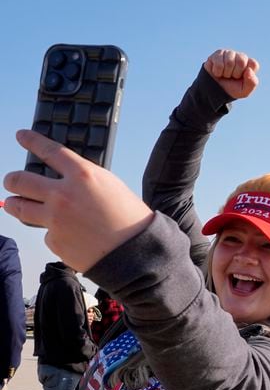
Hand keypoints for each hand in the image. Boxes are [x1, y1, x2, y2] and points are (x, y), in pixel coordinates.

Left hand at [3, 130, 153, 272]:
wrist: (136, 253)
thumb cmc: (131, 219)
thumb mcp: (112, 187)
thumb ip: (84, 180)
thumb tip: (64, 178)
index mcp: (83, 176)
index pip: (48, 151)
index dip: (32, 141)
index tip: (22, 136)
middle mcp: (63, 195)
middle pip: (19, 179)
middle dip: (12, 179)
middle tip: (12, 180)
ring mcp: (55, 219)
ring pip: (18, 207)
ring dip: (15, 203)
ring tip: (16, 203)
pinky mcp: (54, 241)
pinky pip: (45, 233)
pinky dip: (53, 233)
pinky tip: (69, 235)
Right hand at [203, 49, 259, 98]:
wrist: (216, 91)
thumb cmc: (233, 89)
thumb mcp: (245, 91)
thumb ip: (252, 82)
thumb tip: (249, 70)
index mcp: (250, 64)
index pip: (254, 64)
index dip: (247, 75)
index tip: (242, 79)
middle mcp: (240, 56)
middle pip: (241, 61)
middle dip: (235, 73)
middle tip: (232, 77)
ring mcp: (229, 53)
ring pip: (229, 62)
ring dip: (226, 73)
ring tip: (225, 75)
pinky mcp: (218, 54)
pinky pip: (219, 63)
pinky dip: (218, 72)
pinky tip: (218, 72)